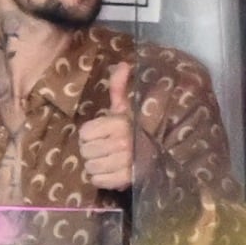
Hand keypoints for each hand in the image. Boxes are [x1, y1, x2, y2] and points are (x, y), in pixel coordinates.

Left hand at [79, 62, 146, 190]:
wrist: (161, 155)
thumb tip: (123, 63)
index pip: (84, 133)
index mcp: (120, 123)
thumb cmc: (137, 129)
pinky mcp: (126, 180)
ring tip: (107, 160)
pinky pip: (97, 181)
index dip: (89, 134)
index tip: (99, 134)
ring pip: (90, 167)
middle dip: (91, 150)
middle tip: (103, 148)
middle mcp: (122, 142)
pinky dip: (101, 178)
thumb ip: (119, 87)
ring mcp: (125, 163)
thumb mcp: (127, 108)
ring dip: (96, 165)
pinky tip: (111, 172)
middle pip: (85, 151)